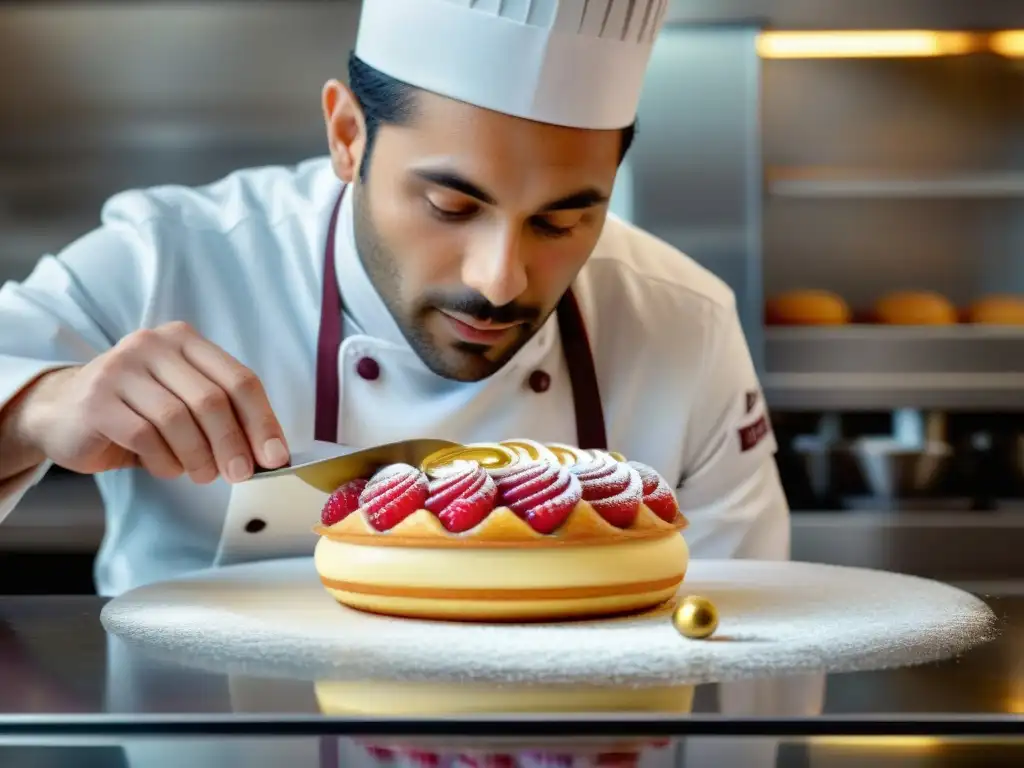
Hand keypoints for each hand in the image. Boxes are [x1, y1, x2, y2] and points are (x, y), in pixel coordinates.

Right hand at [16, 321, 289, 483]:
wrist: (62, 413)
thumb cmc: (138, 412)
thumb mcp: (186, 404)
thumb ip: (225, 418)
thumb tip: (270, 454)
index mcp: (185, 340)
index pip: (240, 379)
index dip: (263, 421)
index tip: (276, 457)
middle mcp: (153, 345)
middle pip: (212, 400)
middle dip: (234, 445)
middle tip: (241, 475)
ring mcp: (121, 369)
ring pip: (179, 420)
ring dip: (198, 457)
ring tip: (202, 473)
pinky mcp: (96, 400)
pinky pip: (145, 437)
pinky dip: (165, 461)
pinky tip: (166, 467)